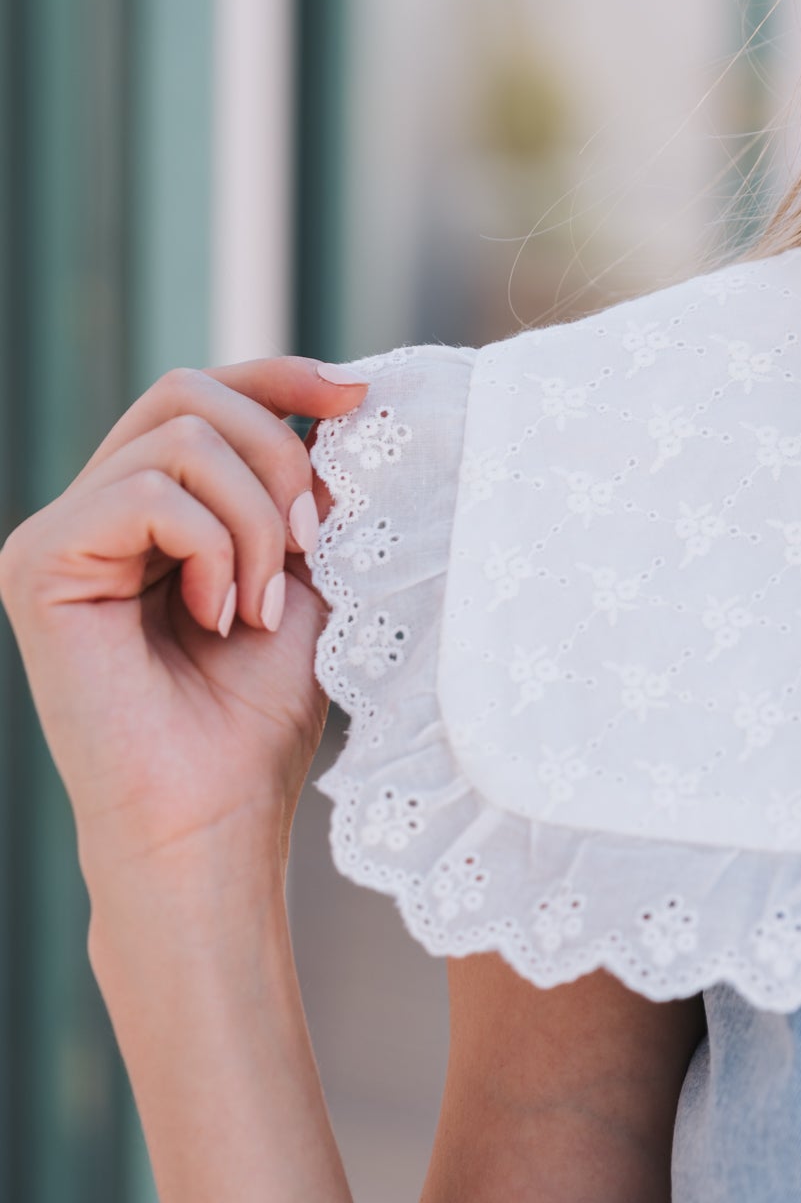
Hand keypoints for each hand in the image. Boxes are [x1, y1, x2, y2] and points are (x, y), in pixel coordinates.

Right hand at [0, 357, 368, 948]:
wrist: (212, 824)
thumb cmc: (255, 724)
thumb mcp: (308, 583)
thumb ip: (310, 497)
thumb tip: (346, 403)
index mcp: (154, 510)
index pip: (205, 394)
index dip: (282, 378)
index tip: (360, 398)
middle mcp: (94, 510)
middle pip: (188, 391)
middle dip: (279, 453)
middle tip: (314, 544)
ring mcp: (59, 534)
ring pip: (176, 436)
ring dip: (254, 517)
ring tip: (264, 605)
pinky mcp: (38, 564)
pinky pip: (142, 493)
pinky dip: (209, 547)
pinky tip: (220, 618)